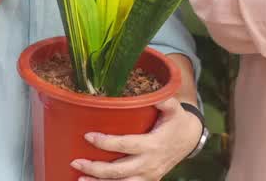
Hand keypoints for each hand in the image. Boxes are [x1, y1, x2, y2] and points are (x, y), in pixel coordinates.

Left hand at [71, 97, 201, 180]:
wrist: (190, 140)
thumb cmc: (177, 121)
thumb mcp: (173, 108)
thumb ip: (163, 100)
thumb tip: (151, 92)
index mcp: (153, 145)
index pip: (126, 145)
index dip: (106, 143)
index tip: (88, 136)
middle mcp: (149, 163)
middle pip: (119, 171)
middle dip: (95, 168)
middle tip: (75, 161)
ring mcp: (148, 175)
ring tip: (80, 178)